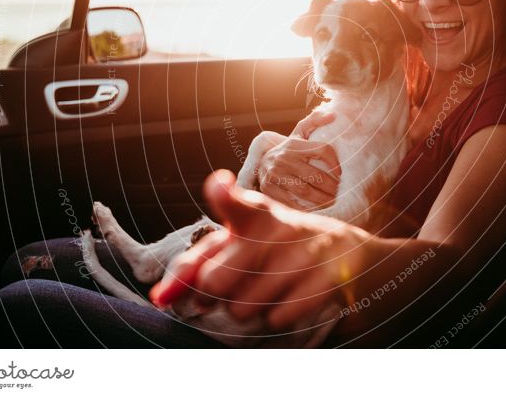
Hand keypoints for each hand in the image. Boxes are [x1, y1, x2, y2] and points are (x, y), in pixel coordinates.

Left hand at [150, 170, 369, 330]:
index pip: (235, 201)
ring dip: (248, 308)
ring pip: (242, 308)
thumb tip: (159, 298)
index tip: (220, 186)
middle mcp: (277, 227)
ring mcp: (305, 253)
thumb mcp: (238, 243)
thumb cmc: (274, 248)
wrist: (346, 252)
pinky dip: (277, 317)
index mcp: (253, 212)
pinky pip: (277, 319)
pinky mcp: (327, 278)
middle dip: (216, 294)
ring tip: (269, 287)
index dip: (224, 195)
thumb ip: (194, 266)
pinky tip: (291, 296)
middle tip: (236, 282)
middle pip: (214, 282)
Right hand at [257, 111, 340, 209]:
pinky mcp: (268, 189)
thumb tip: (333, 115)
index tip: (342, 174)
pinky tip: (316, 210)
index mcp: (294, 144)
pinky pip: (292, 202)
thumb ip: (314, 120)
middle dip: (332, 187)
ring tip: (333, 203)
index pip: (322, 150)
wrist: (261, 162)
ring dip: (323, 200)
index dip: (335, 163)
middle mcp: (283, 158)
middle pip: (316, 175)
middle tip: (341, 193)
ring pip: (306, 191)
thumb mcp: (298, 133)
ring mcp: (274, 174)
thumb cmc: (289, 149)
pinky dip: (306, 208)